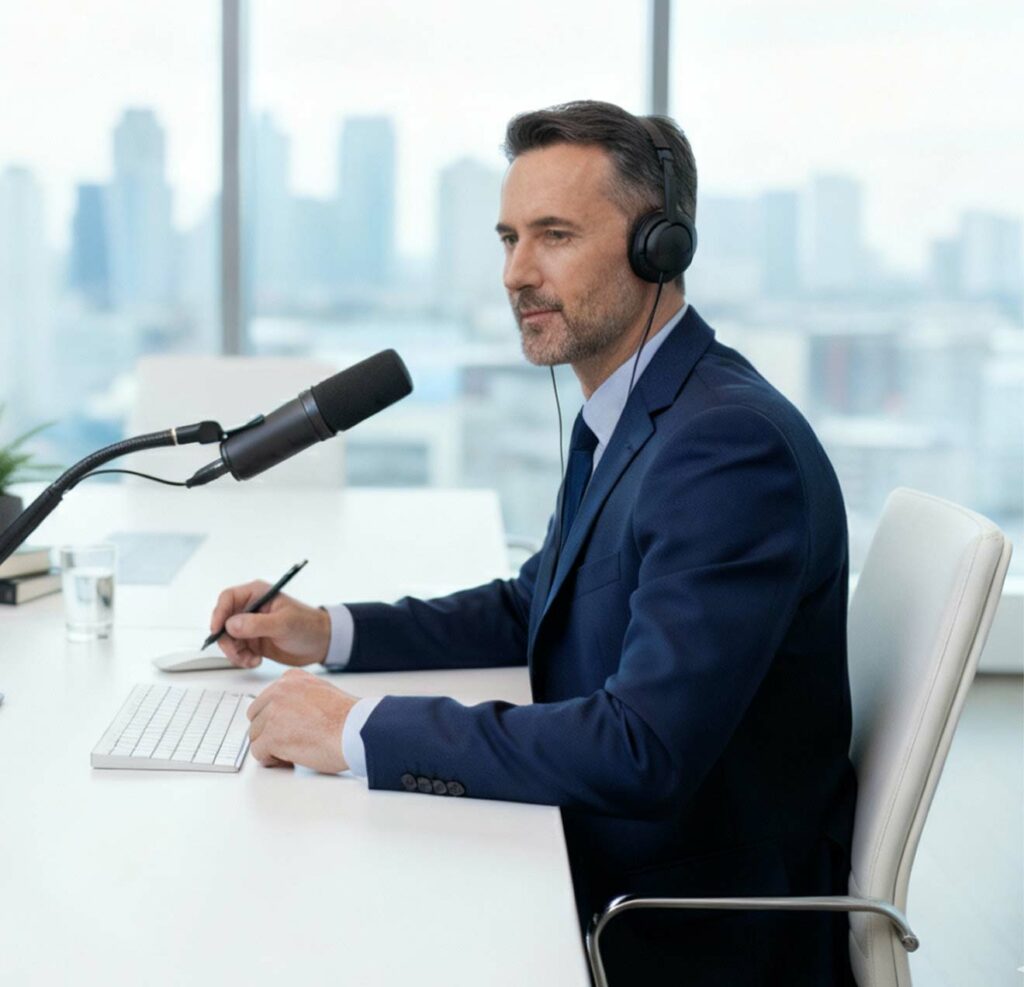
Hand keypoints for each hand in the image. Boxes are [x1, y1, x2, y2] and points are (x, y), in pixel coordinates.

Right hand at [210, 580, 331, 668]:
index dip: (219, 614)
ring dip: (235, 653)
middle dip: (227, 641)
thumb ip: (257, 624)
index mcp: (257, 594)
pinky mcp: (252, 641)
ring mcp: (250, 626)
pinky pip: (236, 651)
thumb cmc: (308, 626)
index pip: (228, 598)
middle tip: (238, 654)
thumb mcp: (283, 624)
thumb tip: (231, 624)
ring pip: (228, 639)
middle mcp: (250, 609)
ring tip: (252, 660)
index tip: (217, 631)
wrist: (321, 644)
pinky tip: (256, 661)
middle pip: (223, 622)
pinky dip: (241, 659)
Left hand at [246, 669, 358, 771]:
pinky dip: (271, 760)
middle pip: (256, 717)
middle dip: (268, 731)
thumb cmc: (348, 717)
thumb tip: (291, 714)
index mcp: (292, 679)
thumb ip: (301, 697)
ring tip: (292, 752)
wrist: (357, 730)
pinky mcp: (272, 736)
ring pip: (255, 735)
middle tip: (287, 742)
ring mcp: (273, 713)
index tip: (285, 727)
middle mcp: (279, 691)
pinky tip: (289, 760)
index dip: (274, 718)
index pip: (266, 699)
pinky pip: (258, 752)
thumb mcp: (323, 692)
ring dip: (270, 746)